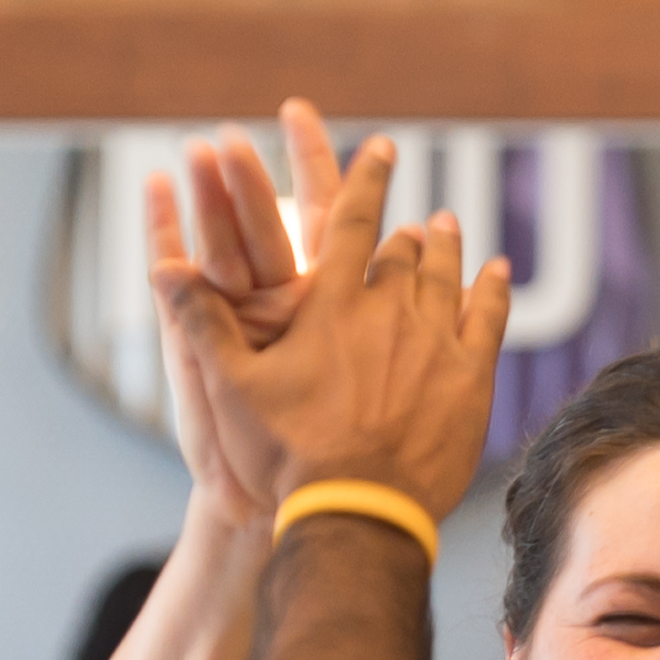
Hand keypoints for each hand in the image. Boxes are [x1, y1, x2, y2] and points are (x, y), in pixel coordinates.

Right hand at [156, 132, 510, 526]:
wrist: (357, 512)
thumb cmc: (286, 453)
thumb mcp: (229, 388)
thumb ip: (200, 321)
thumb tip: (162, 264)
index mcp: (333, 302)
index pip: (352, 219)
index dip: (367, 176)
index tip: (381, 146)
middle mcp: (390, 309)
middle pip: (404, 248)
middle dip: (405, 224)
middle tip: (411, 213)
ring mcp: (436, 342)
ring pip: (447, 274)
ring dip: (447, 244)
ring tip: (447, 224)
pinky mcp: (470, 378)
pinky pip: (488, 317)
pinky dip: (492, 288)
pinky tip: (497, 271)